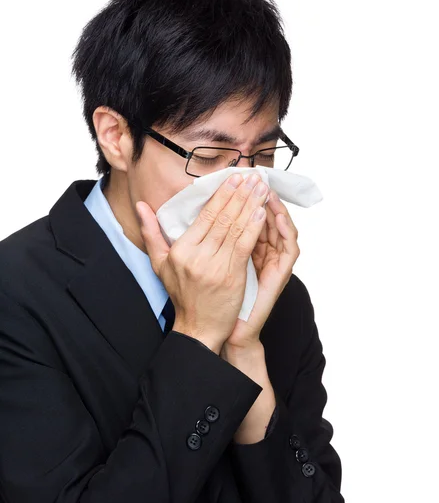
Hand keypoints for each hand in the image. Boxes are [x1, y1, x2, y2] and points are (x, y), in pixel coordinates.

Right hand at [134, 173, 268, 353]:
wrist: (198, 327)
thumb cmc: (182, 295)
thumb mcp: (160, 264)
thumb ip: (151, 233)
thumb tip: (141, 206)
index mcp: (181, 250)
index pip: (205, 215)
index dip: (222, 194)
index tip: (234, 178)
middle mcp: (197, 255)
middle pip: (222, 218)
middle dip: (240, 194)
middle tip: (252, 175)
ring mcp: (215, 266)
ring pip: (235, 228)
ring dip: (250, 205)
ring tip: (261, 188)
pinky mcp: (231, 275)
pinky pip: (244, 245)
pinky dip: (254, 227)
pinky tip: (261, 212)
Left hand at [223, 188, 299, 350]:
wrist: (224, 329)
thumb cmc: (216, 299)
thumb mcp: (208, 265)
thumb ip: (207, 243)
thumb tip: (193, 218)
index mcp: (247, 248)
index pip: (248, 217)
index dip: (243, 198)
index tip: (235, 178)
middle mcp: (265, 252)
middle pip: (267, 218)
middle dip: (259, 197)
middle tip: (254, 176)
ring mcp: (276, 262)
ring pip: (283, 227)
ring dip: (276, 208)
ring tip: (267, 190)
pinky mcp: (282, 274)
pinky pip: (290, 248)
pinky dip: (286, 231)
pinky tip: (277, 217)